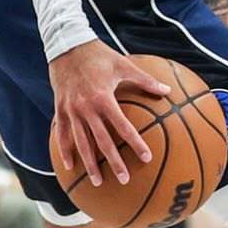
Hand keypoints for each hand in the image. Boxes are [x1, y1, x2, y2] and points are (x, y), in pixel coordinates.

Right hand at [49, 41, 170, 186]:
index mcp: (103, 98)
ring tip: (98, 182)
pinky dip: (65, 151)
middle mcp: (86, 108)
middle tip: (124, 180)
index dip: (136, 143)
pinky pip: (62, 134)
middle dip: (114, 162)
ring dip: (89, 164)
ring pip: (81, 143)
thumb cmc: (98, 55)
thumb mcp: (123, 65)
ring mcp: (71, 111)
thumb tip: (167, 90)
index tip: (146, 157)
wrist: (67, 45)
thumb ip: (145, 80)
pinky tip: (70, 166)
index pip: (123, 127)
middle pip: (102, 141)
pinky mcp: (60, 109)